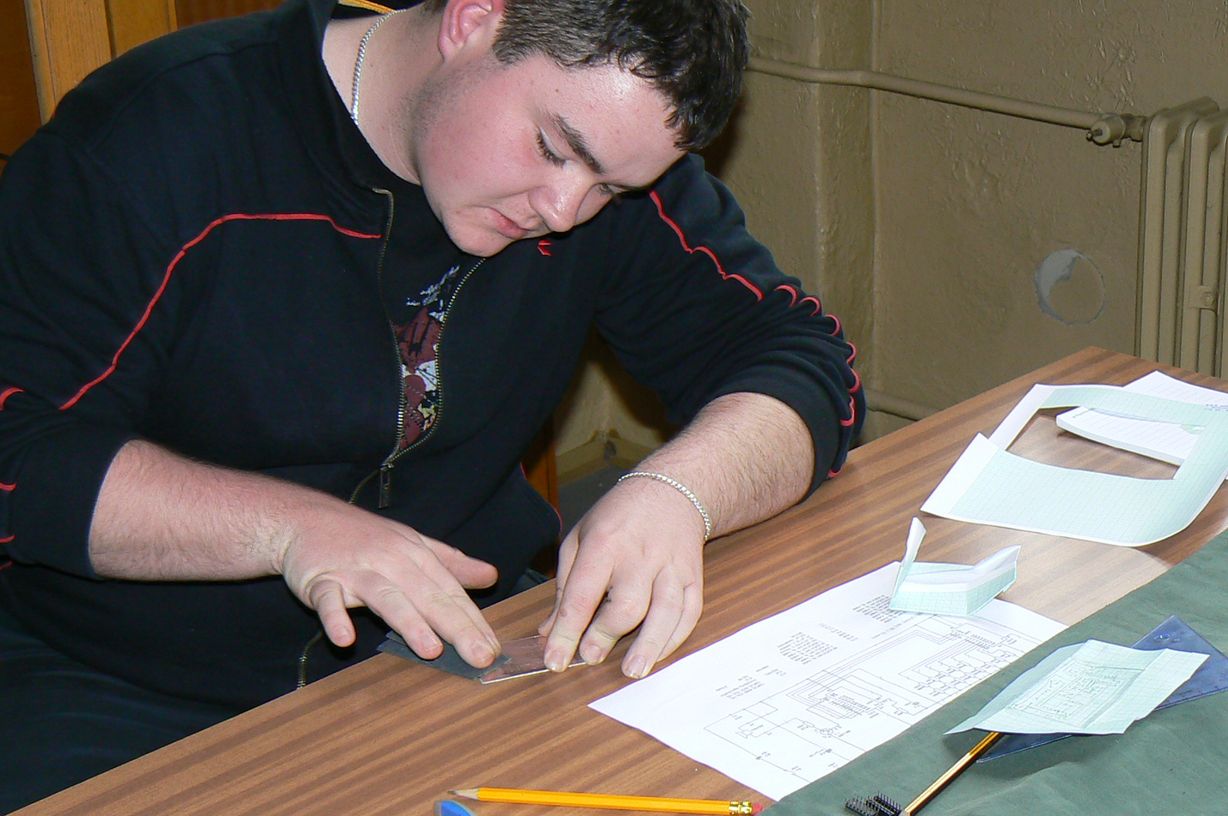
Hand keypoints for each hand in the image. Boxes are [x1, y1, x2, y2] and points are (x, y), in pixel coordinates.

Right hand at [276, 501, 500, 667]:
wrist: (305, 518)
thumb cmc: (364, 537)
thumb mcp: (412, 544)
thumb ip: (451, 563)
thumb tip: (491, 576)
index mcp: (415, 555)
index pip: (450, 592)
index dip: (474, 621)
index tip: (494, 649)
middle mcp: (391, 561)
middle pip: (428, 596)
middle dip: (456, 628)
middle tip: (480, 657)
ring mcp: (355, 571)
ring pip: (386, 597)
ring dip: (409, 623)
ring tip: (430, 649)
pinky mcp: (321, 580)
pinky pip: (328, 600)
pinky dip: (335, 618)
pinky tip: (345, 639)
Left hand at [538, 475, 705, 677]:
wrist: (672, 491)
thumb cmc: (619, 517)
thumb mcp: (580, 538)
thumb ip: (565, 586)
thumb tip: (549, 631)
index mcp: (604, 544)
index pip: (582, 595)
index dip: (567, 632)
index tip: (554, 659)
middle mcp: (640, 556)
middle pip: (626, 604)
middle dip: (606, 636)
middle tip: (590, 658)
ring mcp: (671, 567)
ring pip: (664, 611)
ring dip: (648, 645)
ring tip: (632, 671)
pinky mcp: (693, 576)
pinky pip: (689, 612)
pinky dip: (675, 637)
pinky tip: (658, 654)